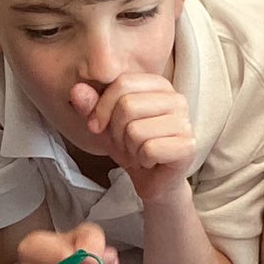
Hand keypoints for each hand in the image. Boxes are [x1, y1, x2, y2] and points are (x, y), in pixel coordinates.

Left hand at [70, 75, 194, 202]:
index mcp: (158, 85)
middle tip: (126, 143)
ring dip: (129, 148)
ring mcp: (185, 122)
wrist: (152, 180)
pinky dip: (142, 160)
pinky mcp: (188, 146)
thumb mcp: (104, 124)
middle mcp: (176, 99)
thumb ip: (90, 106)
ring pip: (136, 130)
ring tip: (138, 152)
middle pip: (128, 106)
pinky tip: (150, 162)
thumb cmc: (131, 147)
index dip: (102, 108)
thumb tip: (76, 90)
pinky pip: (149, 149)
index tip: (99, 126)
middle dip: (116, 132)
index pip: (122, 84)